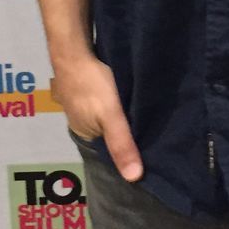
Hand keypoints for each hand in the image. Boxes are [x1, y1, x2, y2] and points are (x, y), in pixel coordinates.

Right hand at [52, 54, 142, 182]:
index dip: (126, 149)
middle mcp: (80, 121)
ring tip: (146, 114)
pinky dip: (117, 99)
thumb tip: (134, 179)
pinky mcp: (86, 86)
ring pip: (107, 114)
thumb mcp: (110, 116)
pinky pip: (105, 99)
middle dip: (127, 131)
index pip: (109, 150)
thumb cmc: (90, 84)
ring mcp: (81, 103)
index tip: (149, 149)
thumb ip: (121, 144)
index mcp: (83, 133)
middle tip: (155, 130)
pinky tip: (130, 96)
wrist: (73, 49)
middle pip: (108, 131)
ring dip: (122, 113)